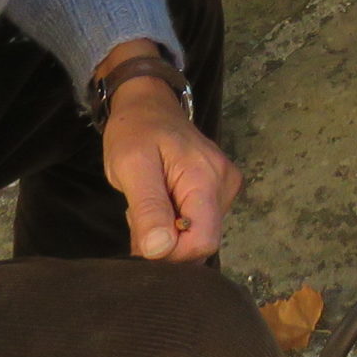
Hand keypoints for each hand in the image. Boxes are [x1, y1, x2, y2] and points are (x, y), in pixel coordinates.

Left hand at [102, 74, 242, 261]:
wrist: (148, 104)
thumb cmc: (135, 131)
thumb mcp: (131, 166)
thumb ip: (148, 208)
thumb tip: (160, 251)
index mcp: (207, 178)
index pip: (203, 242)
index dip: (171, 252)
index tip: (142, 236)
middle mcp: (226, 184)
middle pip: (201, 241)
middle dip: (166, 241)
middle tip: (139, 212)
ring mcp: (226, 187)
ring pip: (198, 235)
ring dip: (168, 231)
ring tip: (149, 201)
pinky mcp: (220, 189)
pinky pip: (199, 223)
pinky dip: (174, 222)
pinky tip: (161, 201)